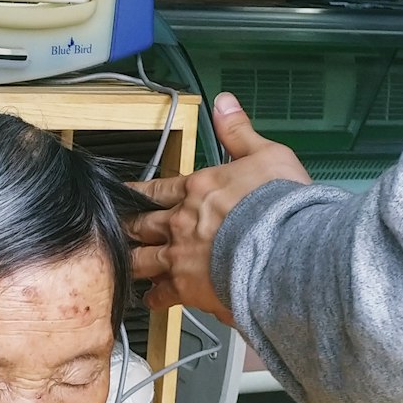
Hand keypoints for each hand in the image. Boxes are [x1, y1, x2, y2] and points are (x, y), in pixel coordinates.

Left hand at [128, 93, 310, 322]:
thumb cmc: (280, 204)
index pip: (157, 189)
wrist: (284, 249)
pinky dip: (154, 298)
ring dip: (132, 262)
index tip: (124, 194)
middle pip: (142, 225)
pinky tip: (150, 300)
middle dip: (129, 228)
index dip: (138, 192)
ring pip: (142, 260)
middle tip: (117, 231)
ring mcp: (179, 256)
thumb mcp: (266, 155)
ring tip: (123, 266)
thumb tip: (223, 103)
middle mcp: (180, 223)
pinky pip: (161, 295)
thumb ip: (238, 132)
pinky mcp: (186, 288)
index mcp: (196, 190)